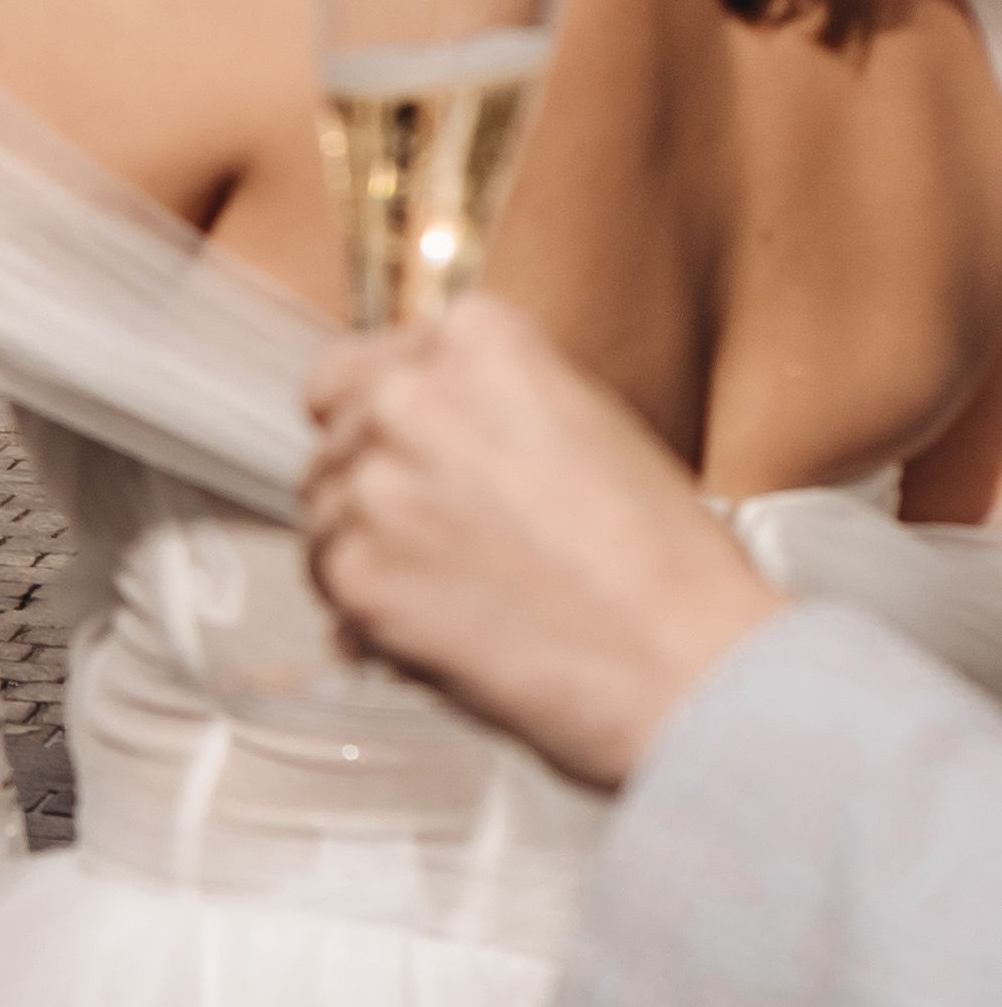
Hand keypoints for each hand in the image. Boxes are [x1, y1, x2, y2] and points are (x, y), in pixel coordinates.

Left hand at [303, 298, 781, 786]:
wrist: (686, 666)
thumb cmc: (664, 565)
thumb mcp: (588, 427)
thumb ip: (488, 410)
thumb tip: (413, 439)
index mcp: (476, 340)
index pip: (363, 365)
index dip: (391, 423)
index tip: (418, 460)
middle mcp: (410, 395)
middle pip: (337, 435)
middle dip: (377, 484)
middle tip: (447, 537)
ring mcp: (374, 483)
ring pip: (321, 509)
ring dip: (368, 548)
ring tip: (458, 589)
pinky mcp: (355, 572)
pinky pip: (327, 583)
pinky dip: (366, 612)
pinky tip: (439, 628)